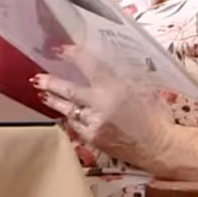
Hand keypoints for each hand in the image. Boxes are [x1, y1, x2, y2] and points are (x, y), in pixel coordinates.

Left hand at [32, 67, 193, 176]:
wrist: (160, 147)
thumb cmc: (155, 116)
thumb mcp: (142, 90)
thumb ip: (121, 79)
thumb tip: (104, 66)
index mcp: (117, 88)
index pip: (90, 66)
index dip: (74, 55)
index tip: (62, 49)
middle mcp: (102, 104)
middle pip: (69, 90)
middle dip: (51, 82)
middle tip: (37, 77)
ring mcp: (94, 123)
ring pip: (67, 109)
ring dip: (53, 99)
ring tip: (43, 93)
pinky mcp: (92, 138)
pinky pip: (74, 125)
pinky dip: (68, 117)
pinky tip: (64, 112)